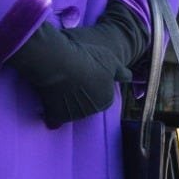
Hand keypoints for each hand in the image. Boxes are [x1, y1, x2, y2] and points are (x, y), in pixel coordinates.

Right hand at [6, 22, 131, 128]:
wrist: (60, 63)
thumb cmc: (87, 59)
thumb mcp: (111, 60)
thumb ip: (121, 72)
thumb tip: (130, 78)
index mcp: (107, 99)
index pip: (102, 96)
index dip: (93, 84)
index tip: (85, 74)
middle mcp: (93, 111)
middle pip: (87, 104)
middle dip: (81, 95)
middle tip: (71, 78)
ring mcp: (75, 115)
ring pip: (71, 110)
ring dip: (66, 102)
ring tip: (59, 83)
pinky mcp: (58, 116)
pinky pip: (55, 119)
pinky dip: (52, 115)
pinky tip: (48, 106)